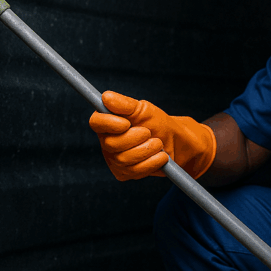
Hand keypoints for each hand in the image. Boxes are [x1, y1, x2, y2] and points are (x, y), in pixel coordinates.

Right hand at [88, 91, 215, 180]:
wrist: (175, 143)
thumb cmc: (157, 123)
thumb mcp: (143, 109)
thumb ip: (125, 104)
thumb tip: (106, 97)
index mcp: (108, 122)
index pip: (96, 122)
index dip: (109, 123)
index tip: (127, 123)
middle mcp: (106, 141)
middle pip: (110, 144)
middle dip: (136, 138)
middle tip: (149, 132)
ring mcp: (114, 159)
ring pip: (124, 159)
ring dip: (147, 149)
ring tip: (158, 143)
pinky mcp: (124, 173)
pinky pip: (135, 171)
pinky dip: (152, 162)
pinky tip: (160, 156)